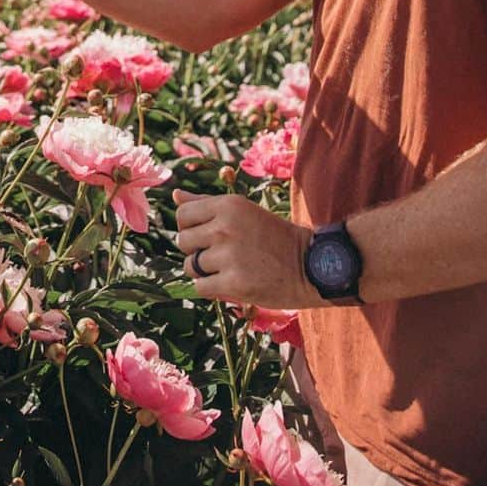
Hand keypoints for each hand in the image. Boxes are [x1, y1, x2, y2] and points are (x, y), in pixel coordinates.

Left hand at [173, 188, 318, 308]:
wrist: (311, 266)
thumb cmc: (274, 237)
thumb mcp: (243, 211)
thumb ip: (206, 204)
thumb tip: (175, 196)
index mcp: (227, 205)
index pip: (182, 214)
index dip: (190, 227)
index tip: (207, 235)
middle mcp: (225, 227)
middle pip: (183, 242)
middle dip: (196, 250)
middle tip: (221, 254)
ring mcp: (229, 256)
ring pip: (191, 266)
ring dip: (204, 272)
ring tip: (228, 269)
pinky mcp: (234, 283)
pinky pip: (201, 288)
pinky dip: (211, 289)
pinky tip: (230, 283)